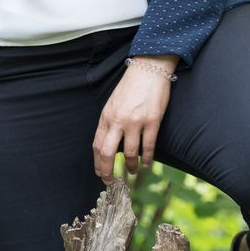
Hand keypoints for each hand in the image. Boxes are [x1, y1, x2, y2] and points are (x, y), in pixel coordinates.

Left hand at [92, 56, 177, 183]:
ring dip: (130, 166)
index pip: (97, 144)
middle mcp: (118, 120)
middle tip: (109, 181)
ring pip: (130, 153)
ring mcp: (135, 122)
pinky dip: (147, 158)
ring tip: (131, 171)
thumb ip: (110, 121)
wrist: (148, 69)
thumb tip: (109, 142)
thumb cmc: (131, 85)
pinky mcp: (152, 121)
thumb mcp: (113, 102)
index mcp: (107, 115)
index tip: (99, 172)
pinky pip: (148, 146)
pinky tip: (146, 163)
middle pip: (108, 153)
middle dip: (107, 171)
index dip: (97, 162)